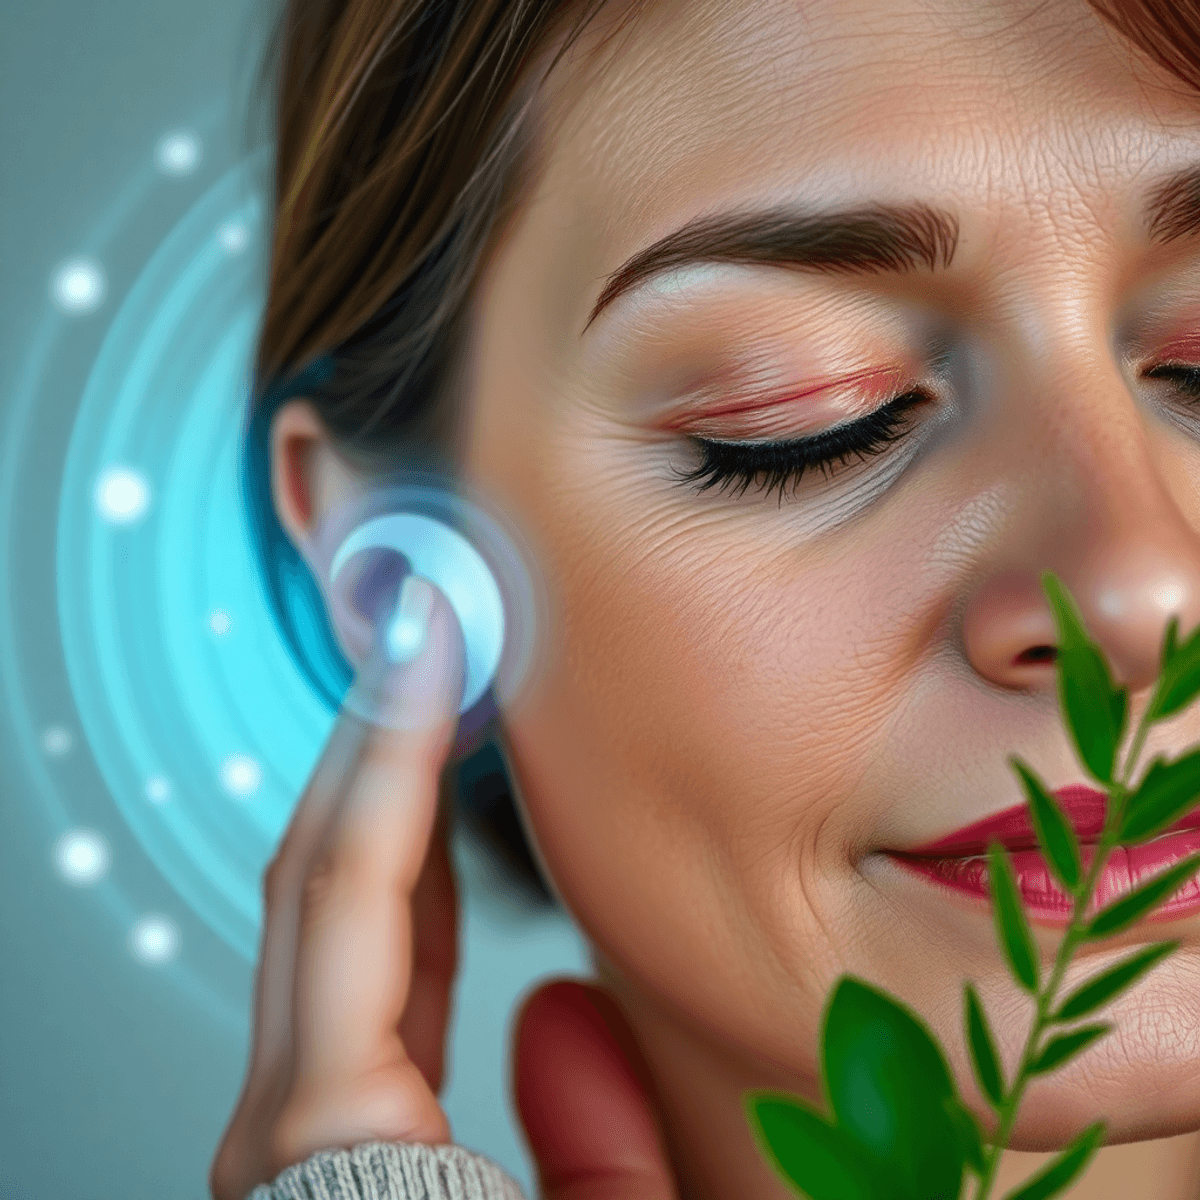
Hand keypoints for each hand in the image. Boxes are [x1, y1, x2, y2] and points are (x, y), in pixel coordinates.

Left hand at [209, 573, 678, 1199]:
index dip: (394, 748)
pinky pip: (360, 985)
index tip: (423, 641)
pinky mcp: (325, 1140)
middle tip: (432, 636)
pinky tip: (435, 849)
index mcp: (334, 1147)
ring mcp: (293, 1131)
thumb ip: (600, 1150)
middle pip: (319, 881)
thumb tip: (562, 1008)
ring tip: (447, 710)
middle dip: (376, 742)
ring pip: (331, 925)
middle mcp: (286, 1127)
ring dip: (387, 801)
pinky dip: (400, 892)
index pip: (353, 892)